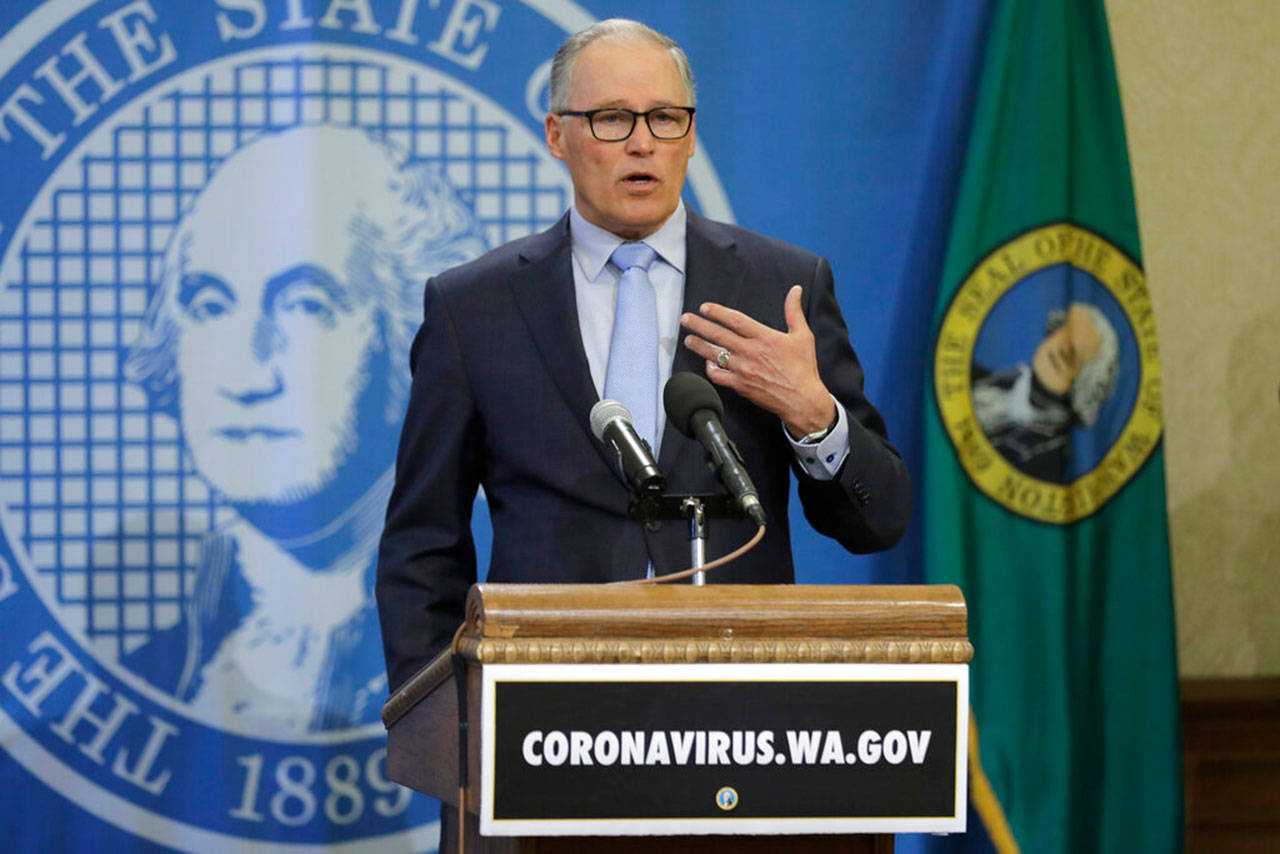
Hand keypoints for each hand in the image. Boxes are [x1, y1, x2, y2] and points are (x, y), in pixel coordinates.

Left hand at [681, 285, 835, 438]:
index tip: (704, 308)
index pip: (736, 320)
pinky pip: (718, 376)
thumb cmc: (803, 368)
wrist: (802, 400)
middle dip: (699, 325)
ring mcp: (744, 370)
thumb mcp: (803, 335)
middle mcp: (751, 352)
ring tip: (688, 340)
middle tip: (686, 319)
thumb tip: (795, 290)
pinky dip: (710, 369)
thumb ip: (794, 311)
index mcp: (765, 338)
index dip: (718, 312)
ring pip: (714, 355)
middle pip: (719, 335)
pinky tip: (707, 363)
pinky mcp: (741, 386)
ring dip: (699, 346)